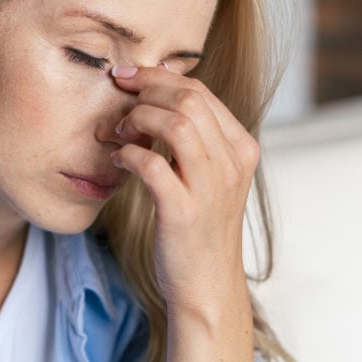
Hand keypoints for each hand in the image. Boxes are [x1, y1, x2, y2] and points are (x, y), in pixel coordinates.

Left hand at [109, 65, 260, 312]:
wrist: (207, 284)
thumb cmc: (201, 229)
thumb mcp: (211, 178)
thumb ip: (196, 140)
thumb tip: (158, 96)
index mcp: (242, 149)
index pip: (202, 93)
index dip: (160, 78)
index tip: (130, 77)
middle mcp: (232, 164)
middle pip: (190, 100)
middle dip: (147, 89)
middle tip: (119, 95)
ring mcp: (210, 188)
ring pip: (177, 124)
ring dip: (140, 118)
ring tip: (121, 129)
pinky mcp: (183, 212)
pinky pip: (153, 165)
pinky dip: (129, 154)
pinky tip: (119, 160)